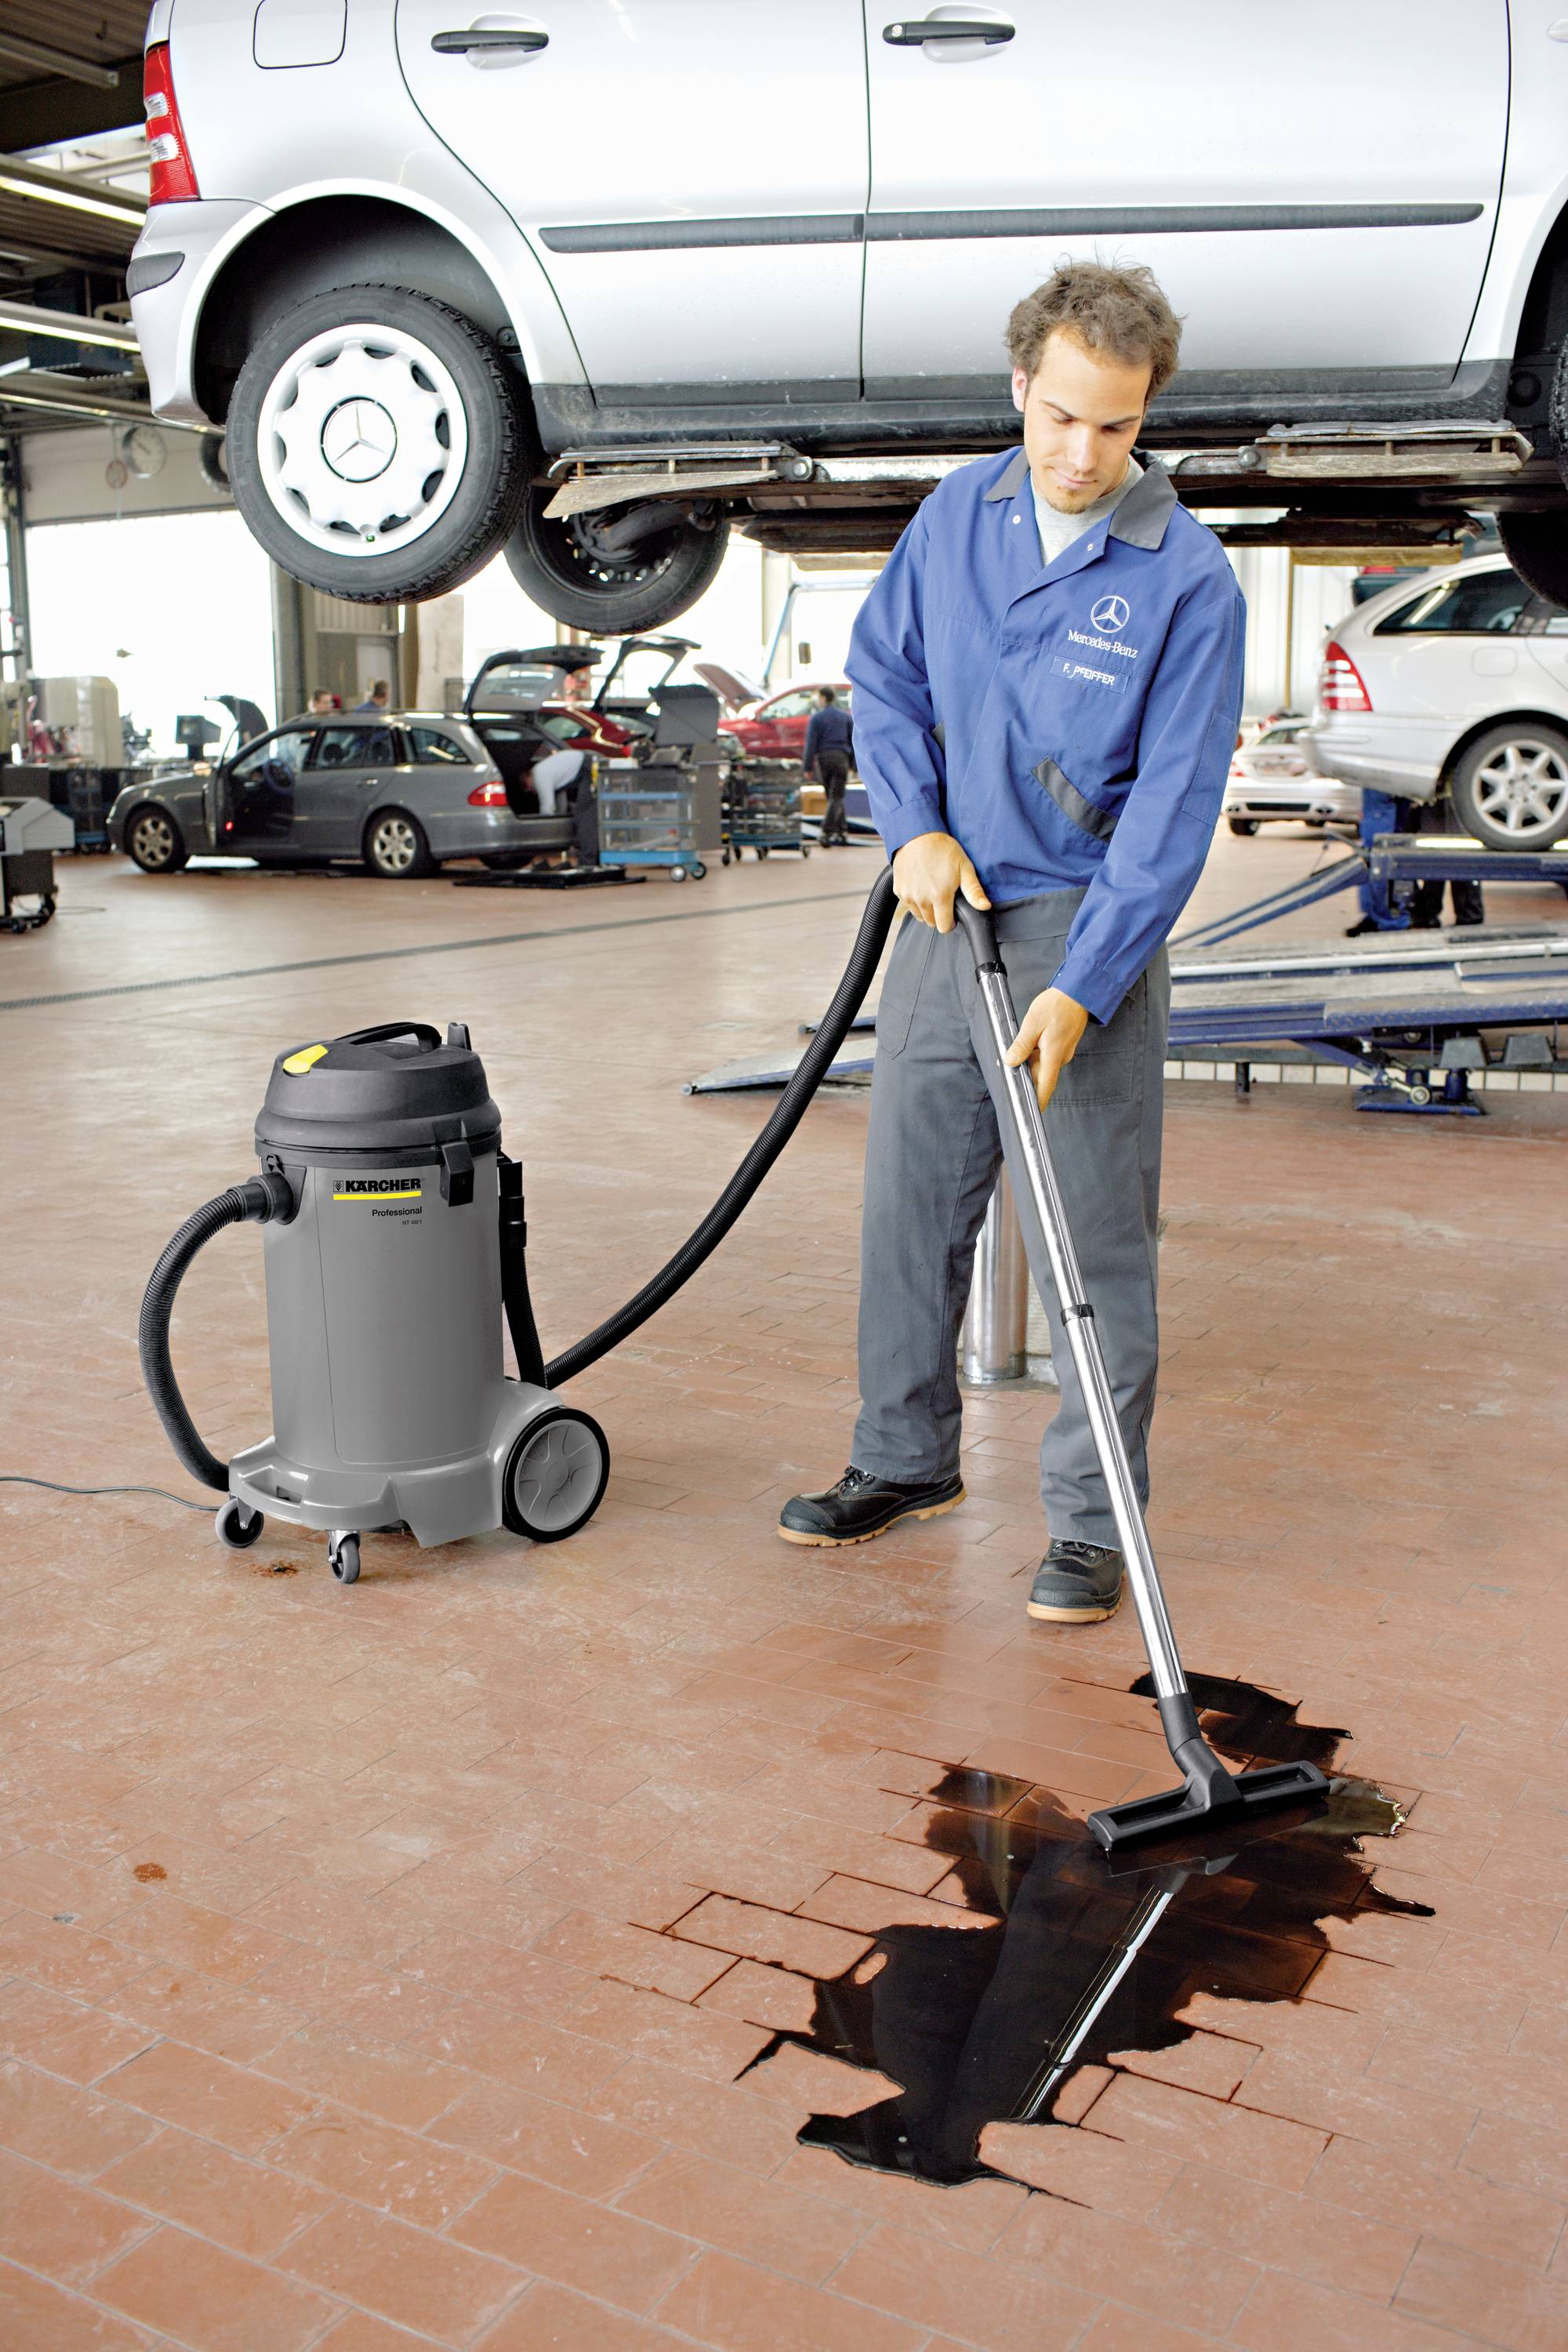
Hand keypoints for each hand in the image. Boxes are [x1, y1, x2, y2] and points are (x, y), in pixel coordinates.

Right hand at [892, 831, 989, 933]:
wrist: (916, 835)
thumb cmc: (941, 848)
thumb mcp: (964, 867)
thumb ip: (974, 891)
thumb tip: (985, 906)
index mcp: (939, 896)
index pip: (944, 927)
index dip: (951, 923)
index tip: (953, 914)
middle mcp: (922, 899)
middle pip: (931, 923)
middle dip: (939, 916)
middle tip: (944, 898)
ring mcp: (908, 896)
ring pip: (919, 916)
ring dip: (926, 910)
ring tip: (932, 891)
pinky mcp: (898, 890)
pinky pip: (908, 905)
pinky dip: (915, 901)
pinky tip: (921, 886)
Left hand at [1005, 986, 1090, 1111]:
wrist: (1079, 991)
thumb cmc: (1057, 1005)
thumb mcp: (1032, 1023)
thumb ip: (1021, 1045)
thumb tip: (1010, 1062)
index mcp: (1054, 1055)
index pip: (1046, 1086)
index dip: (1039, 1101)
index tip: (1033, 1113)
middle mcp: (1061, 1057)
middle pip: (1041, 1076)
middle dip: (1026, 1078)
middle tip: (1009, 1076)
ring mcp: (1063, 1051)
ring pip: (1043, 1064)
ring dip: (1029, 1063)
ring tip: (1013, 1056)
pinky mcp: (1063, 1044)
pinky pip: (1047, 1055)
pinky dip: (1035, 1054)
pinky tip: (1026, 1045)